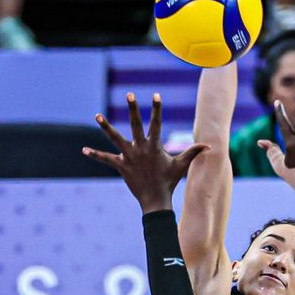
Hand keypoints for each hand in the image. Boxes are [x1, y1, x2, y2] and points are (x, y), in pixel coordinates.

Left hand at [83, 92, 208, 212]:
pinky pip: (106, 159)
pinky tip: (84, 150)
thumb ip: (193, 152)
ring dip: (106, 127)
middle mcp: (141, 148)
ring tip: (97, 115)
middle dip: (133, 109)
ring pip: (115, 138)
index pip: (156, 123)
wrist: (156, 199)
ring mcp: (129, 156)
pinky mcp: (121, 166)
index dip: (157, 109)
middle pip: (136, 124)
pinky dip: (95, 155)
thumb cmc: (170, 181)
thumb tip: (210, 146)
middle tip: (129, 94)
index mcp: (154, 146)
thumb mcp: (182, 165)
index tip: (156, 95)